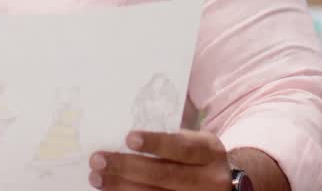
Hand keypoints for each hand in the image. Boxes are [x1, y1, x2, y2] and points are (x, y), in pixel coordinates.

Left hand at [90, 131, 230, 189]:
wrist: (224, 186)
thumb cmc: (199, 158)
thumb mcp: (195, 142)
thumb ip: (170, 139)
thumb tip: (125, 136)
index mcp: (210, 152)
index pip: (182, 147)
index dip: (156, 142)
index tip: (129, 138)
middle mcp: (209, 179)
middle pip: (165, 175)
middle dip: (127, 167)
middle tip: (98, 159)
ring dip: (122, 187)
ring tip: (97, 178)